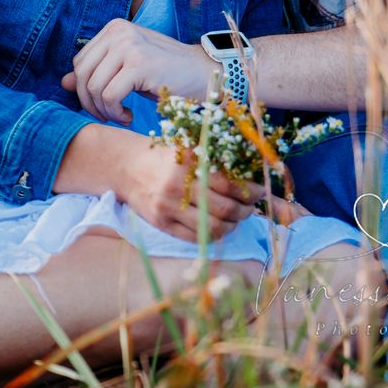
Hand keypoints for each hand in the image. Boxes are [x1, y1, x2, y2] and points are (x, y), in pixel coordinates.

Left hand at [62, 19, 213, 123]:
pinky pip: (110, 96)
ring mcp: (129, 45)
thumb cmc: (165, 74)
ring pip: (94, 87)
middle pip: (83, 74)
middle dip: (90, 102)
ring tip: (122, 115)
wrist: (202, 74)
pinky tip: (129, 115)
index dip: (85, 89)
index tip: (103, 104)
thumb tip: (64, 82)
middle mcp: (119, 31)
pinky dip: (116, 112)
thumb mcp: (126, 71)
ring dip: (105, 110)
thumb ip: (97, 73)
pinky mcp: (139, 63)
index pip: (80, 62)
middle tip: (108, 115)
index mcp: (114, 28)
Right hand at [120, 131, 312, 241]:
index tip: (260, 191)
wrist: (127, 166)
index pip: (231, 184)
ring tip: (236, 217)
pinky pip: (196, 238)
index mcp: (191, 163)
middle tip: (251, 207)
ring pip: (213, 228)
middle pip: (226, 209)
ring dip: (232, 226)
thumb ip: (218, 161)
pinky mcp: (162, 223)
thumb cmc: (166, 156)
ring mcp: (169, 207)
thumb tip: (255, 177)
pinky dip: (213, 235)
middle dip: (246, 211)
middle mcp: (179, 186)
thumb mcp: (191, 149)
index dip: (252, 191)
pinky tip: (219, 226)